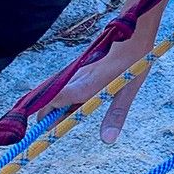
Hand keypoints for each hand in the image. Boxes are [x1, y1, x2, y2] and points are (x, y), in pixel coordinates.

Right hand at [37, 28, 156, 144]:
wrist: (132, 34)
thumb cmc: (133, 62)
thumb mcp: (128, 90)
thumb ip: (116, 114)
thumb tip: (108, 140)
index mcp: (85, 86)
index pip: (54, 102)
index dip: (45, 118)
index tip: (40, 134)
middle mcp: (76, 79)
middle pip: (51, 100)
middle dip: (46, 118)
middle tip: (47, 136)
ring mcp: (78, 74)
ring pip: (58, 94)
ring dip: (55, 110)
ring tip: (55, 125)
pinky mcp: (82, 71)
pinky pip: (67, 88)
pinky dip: (64, 101)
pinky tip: (72, 109)